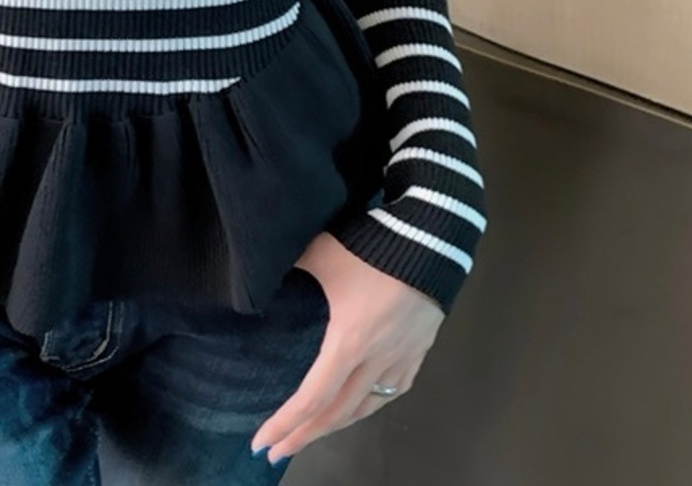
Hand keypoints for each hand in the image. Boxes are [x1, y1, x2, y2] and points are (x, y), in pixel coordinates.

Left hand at [249, 230, 444, 462]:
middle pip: (336, 413)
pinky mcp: (419, 351)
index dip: (285, 424)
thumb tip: (262, 279)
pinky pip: (392, 391)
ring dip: (336, 425)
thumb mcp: (319, 255)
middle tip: (278, 452)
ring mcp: (401, 358)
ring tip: (313, 434)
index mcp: (347, 343)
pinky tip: (361, 405)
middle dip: (304, 436)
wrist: (429, 240)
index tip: (262, 443)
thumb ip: (292, 271)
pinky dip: (370, 405)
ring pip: (366, 407)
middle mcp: (374, 361)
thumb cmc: (370, 248)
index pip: (311, 398)